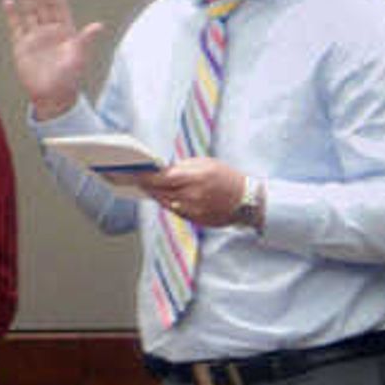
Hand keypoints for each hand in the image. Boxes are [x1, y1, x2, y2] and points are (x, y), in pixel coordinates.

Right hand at [3, 0, 104, 113]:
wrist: (52, 95)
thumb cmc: (70, 77)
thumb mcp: (79, 56)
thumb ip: (85, 39)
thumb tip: (100, 25)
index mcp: (66, 31)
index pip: (59, 7)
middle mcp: (50, 31)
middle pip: (43, 6)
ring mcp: (35, 37)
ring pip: (29, 12)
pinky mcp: (21, 45)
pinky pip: (16, 26)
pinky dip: (12, 14)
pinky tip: (9, 1)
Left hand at [135, 158, 250, 228]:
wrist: (248, 199)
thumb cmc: (226, 177)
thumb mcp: (206, 164)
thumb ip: (182, 167)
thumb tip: (160, 171)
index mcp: (195, 177)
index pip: (162, 178)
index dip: (146, 177)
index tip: (136, 174)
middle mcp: (193, 195)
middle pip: (160, 192)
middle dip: (147, 186)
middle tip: (136, 180)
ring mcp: (194, 210)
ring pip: (165, 203)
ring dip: (156, 195)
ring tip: (148, 188)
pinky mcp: (196, 220)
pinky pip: (175, 211)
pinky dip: (168, 203)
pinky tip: (163, 197)